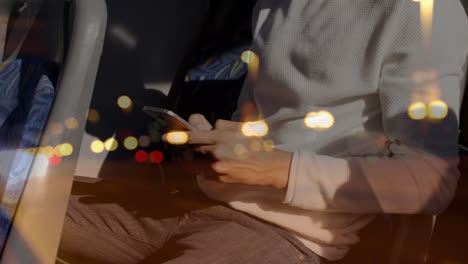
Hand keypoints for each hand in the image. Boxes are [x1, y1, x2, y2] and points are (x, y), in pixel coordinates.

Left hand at [163, 114, 292, 188]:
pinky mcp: (219, 177)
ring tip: (205, 153)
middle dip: (191, 145)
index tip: (166, 137)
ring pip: (197, 160)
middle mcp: (217, 152)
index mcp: (222, 136)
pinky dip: (201, 165)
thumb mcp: (241, 128)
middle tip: (191, 143)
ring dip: (196, 156)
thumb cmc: (257, 145)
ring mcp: (217, 166)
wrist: (268, 166)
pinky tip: (208, 162)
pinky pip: (203, 170)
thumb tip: (206, 126)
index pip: (194, 136)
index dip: (178, 137)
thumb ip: (222, 125)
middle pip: (194, 148)